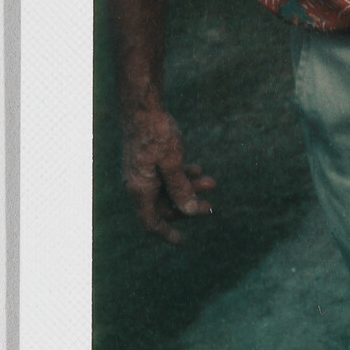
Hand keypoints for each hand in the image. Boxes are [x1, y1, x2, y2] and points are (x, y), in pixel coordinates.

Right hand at [121, 105, 216, 244]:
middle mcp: (138, 185)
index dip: (168, 234)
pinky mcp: (147, 161)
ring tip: (212, 181)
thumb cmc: (156, 135)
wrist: (142, 108)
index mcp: (140, 190)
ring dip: (189, 188)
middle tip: (211, 207)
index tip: (184, 241)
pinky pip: (165, 176)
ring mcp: (142, 173)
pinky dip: (181, 176)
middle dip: (188, 207)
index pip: (152, 222)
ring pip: (167, 190)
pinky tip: (198, 169)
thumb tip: (190, 211)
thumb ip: (181, 189)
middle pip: (164, 207)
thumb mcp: (173, 164)